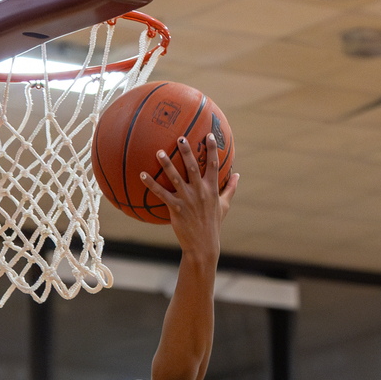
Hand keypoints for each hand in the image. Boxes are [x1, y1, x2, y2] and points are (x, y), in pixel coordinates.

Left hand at [141, 135, 237, 261]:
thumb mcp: (224, 205)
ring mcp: (187, 199)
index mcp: (212, 188)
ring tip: (159, 151)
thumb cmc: (213, 224)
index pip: (214, 164)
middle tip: (180, 138)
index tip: (209, 135)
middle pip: (193, 167)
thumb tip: (238, 175)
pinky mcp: (175, 208)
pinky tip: (142, 174)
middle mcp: (200, 191)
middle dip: (187, 151)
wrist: (203, 244)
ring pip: (175, 177)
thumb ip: (230, 188)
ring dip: (166, 164)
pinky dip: (151, 184)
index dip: (212, 149)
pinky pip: (161, 193)